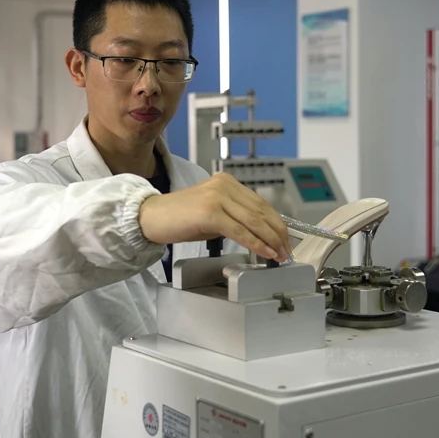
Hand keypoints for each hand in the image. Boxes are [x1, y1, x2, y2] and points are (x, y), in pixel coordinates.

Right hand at [138, 172, 291, 261]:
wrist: (151, 217)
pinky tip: (265, 253)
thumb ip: (236, 217)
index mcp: (227, 182)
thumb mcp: (214, 213)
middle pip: (261, 211)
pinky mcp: (210, 212)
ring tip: (280, 255)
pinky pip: (240, 230)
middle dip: (278, 233)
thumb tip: (261, 234)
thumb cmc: (180, 218)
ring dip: (270, 240)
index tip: (285, 239)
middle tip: (287, 251)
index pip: (260, 203)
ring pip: (253, 221)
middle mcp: (224, 185)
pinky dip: (255, 243)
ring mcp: (217, 197)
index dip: (276, 223)